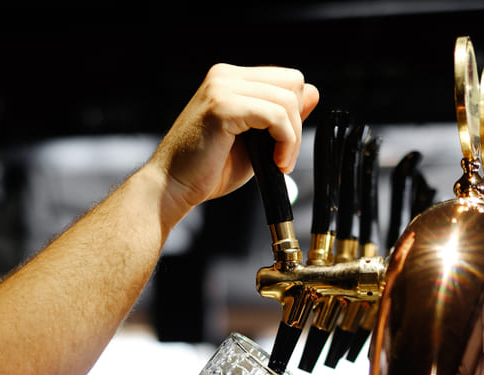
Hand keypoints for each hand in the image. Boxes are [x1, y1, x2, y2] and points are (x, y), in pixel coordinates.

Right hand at [147, 63, 319, 226]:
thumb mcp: (254, 141)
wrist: (171, 189)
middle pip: (292, 83)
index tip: (284, 147)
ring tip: (279, 163)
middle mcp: (224, 76)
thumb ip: (281, 117)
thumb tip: (313, 93)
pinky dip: (285, 141)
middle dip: (297, 122)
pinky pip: (275, 115)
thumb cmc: (205, 171)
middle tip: (284, 157)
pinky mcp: (223, 106)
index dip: (294, 113)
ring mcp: (222, 87)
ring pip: (287, 99)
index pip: (284, 80)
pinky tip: (276, 162)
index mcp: (228, 80)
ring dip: (292, 137)